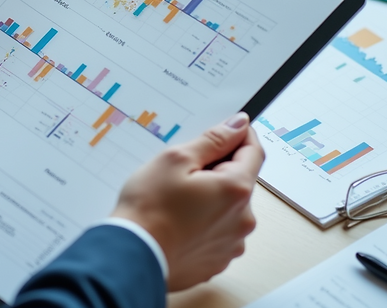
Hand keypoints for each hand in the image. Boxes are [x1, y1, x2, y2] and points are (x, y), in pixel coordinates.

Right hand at [111, 112, 263, 290]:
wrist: (133, 255)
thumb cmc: (149, 208)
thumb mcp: (176, 159)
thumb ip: (213, 140)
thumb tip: (238, 125)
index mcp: (236, 190)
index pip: (253, 153)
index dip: (241, 136)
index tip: (228, 129)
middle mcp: (242, 220)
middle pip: (239, 182)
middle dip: (218, 171)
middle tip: (184, 171)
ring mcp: (231, 244)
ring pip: (228, 209)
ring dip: (212, 199)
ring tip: (177, 201)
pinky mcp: (217, 261)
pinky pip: (218, 233)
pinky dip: (204, 224)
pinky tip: (178, 223)